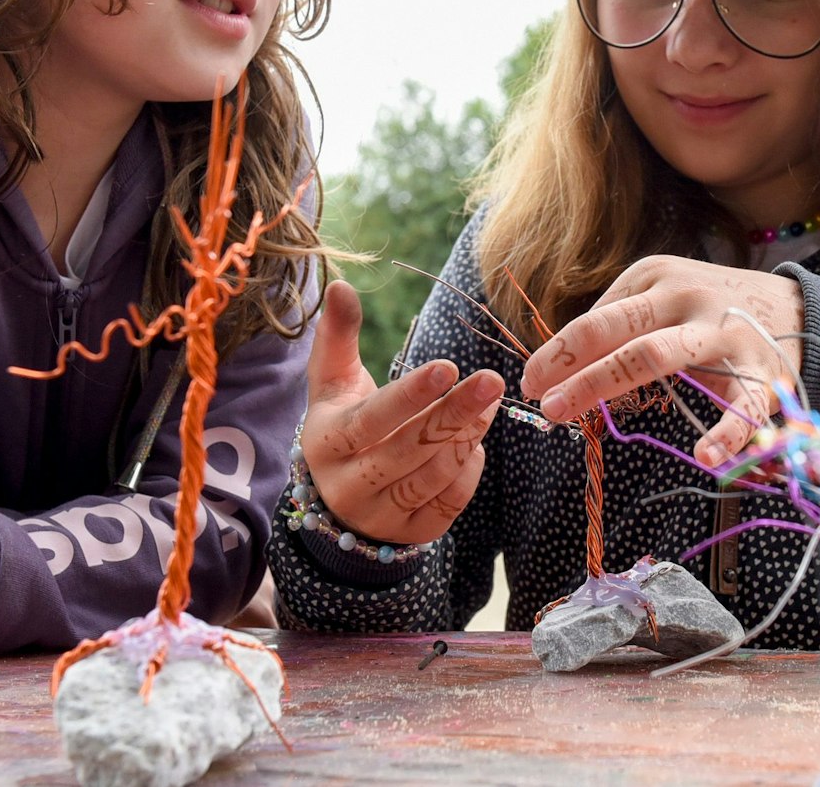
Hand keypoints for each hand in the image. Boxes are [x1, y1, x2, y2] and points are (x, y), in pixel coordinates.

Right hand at [301, 280, 503, 546]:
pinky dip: (469, 471)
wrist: (338, 503)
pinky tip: (476, 441)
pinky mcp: (412, 534)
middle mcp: (350, 485)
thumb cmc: (342, 425)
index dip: (410, 395)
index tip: (448, 366)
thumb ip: (338, 335)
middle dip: (454, 414)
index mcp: (328, 443)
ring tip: (490, 402)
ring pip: (433, 477)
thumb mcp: (332, 384)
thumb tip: (341, 284)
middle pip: (409, 449)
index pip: (373, 420)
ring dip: (467, 437)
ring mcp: (381, 516)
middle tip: (491, 380)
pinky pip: (449, 504)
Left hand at [518, 255, 805, 466]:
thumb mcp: (661, 295)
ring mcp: (723, 333)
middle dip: (570, 369)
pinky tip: (705, 457)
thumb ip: (617, 323)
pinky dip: (727, 436)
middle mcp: (686, 298)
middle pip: (616, 334)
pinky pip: (742, 409)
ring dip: (603, 386)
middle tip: (540, 403)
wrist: (797, 311)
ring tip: (567, 416)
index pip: (594, 319)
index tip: (532, 381)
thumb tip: (561, 364)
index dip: (557, 352)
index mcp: (655, 277)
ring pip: (655, 356)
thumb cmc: (709, 310)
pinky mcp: (761, 374)